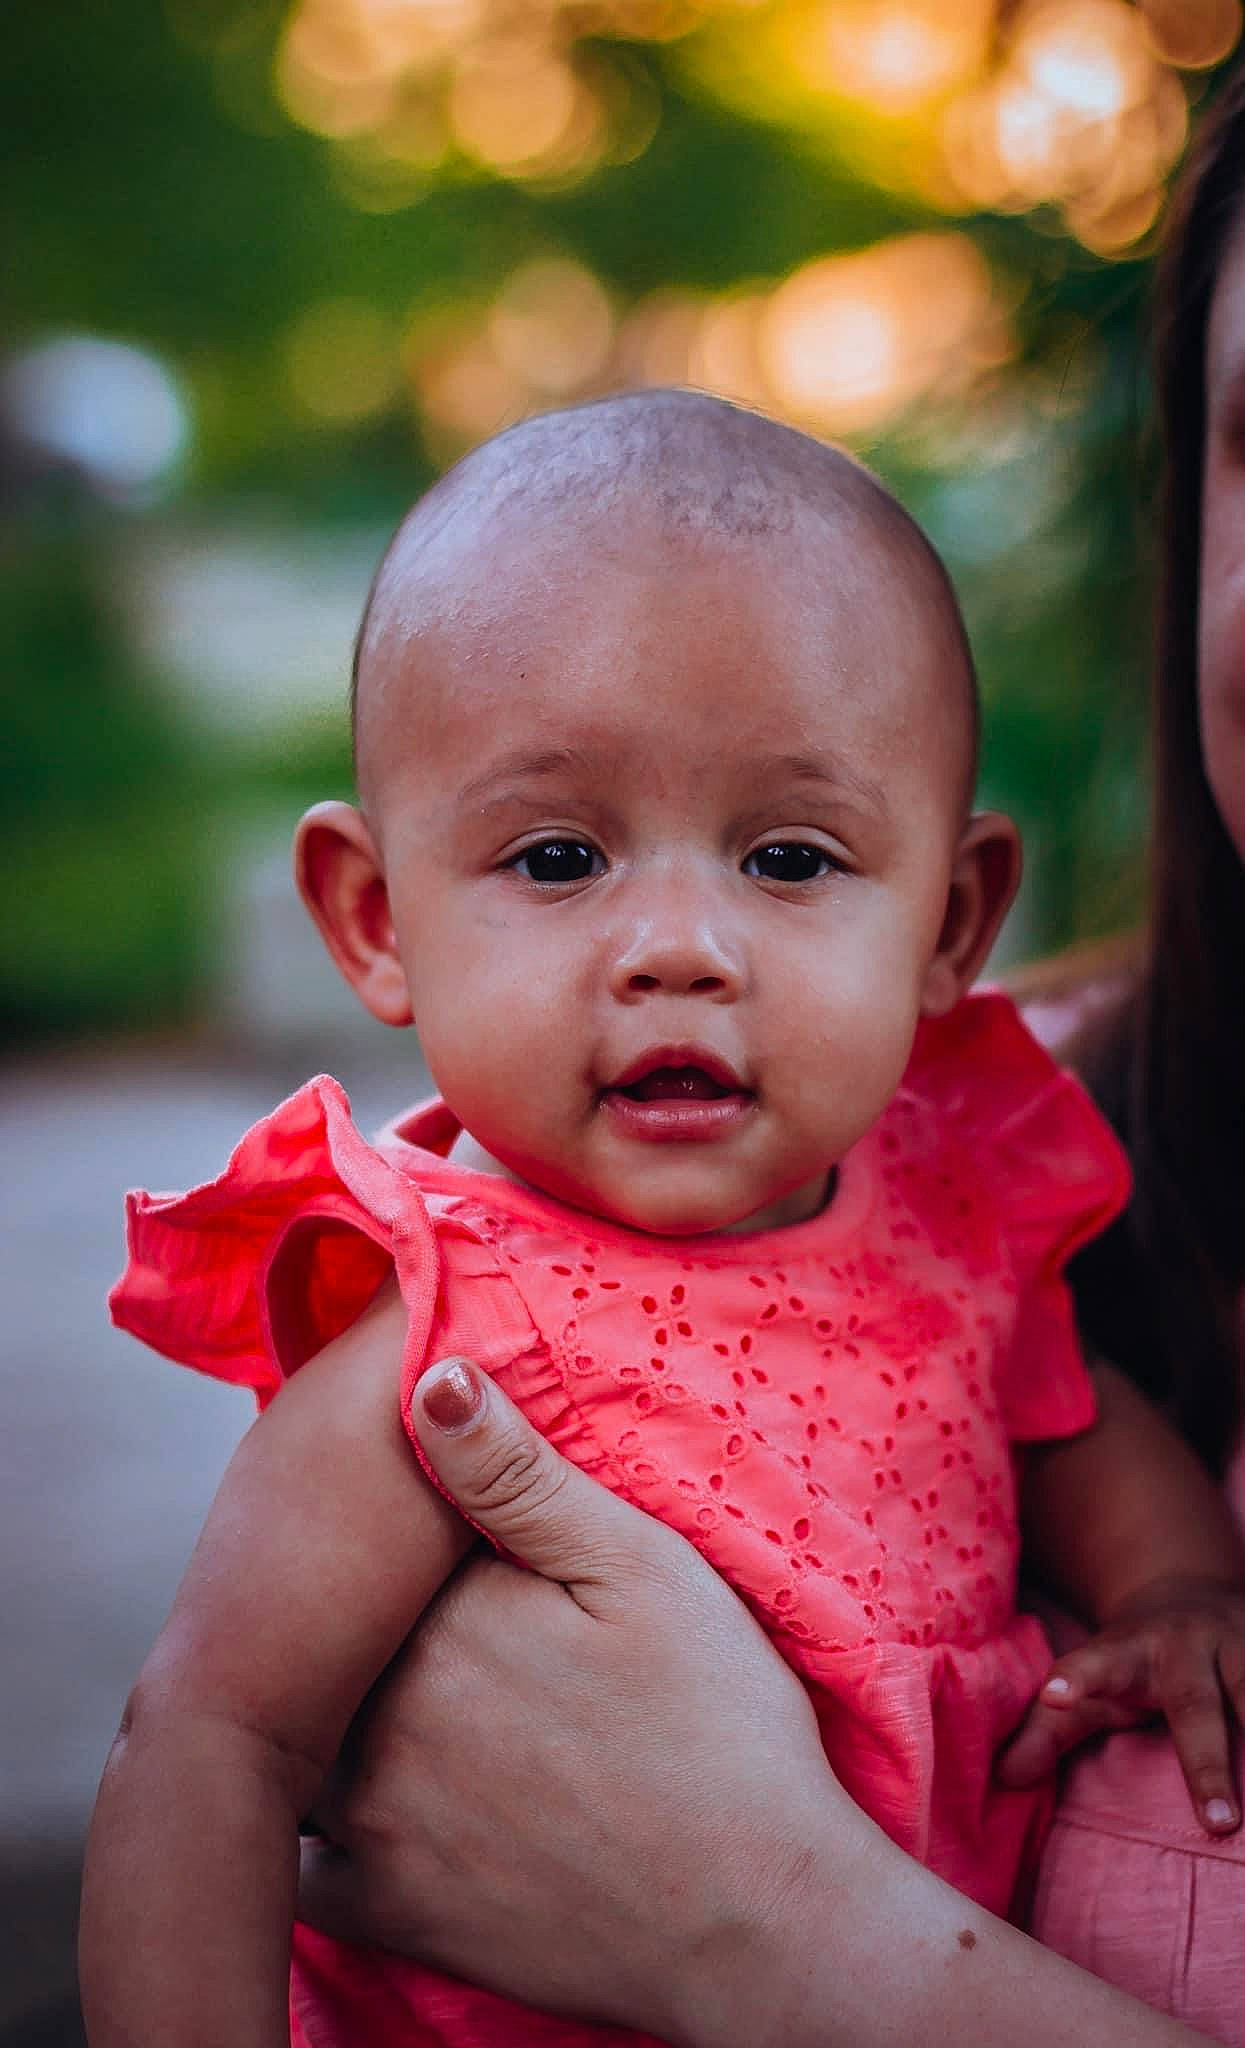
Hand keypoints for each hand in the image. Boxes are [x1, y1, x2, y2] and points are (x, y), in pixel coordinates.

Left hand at [297, 1356, 846, 2047]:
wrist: (758, 1925)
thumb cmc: (720, 1732)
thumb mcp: (643, 1570)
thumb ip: (521, 1476)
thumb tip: (433, 1378)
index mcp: (440, 1617)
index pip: (369, 1541)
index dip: (392, 1526)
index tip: (433, 1530)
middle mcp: (381, 1714)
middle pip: (325, 1636)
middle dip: (356, 1613)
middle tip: (429, 1613)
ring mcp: (374, 1821)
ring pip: (298, 1738)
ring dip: (321, 1706)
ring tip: (394, 1689)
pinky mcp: (388, 1911)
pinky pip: (304, 1859)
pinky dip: (318, 1826)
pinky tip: (375, 1796)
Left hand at [998, 1574, 1244, 1833]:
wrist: (1188, 1592)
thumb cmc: (1130, 1662)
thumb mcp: (1087, 1689)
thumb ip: (1047, 1731)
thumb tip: (1002, 1780)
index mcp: (1127, 1651)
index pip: (1096, 1665)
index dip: (1076, 1680)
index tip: (1056, 1694)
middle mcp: (1188, 1645)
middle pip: (1197, 1703)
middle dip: (1209, 1762)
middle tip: (1221, 1825)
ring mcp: (1242, 1645)